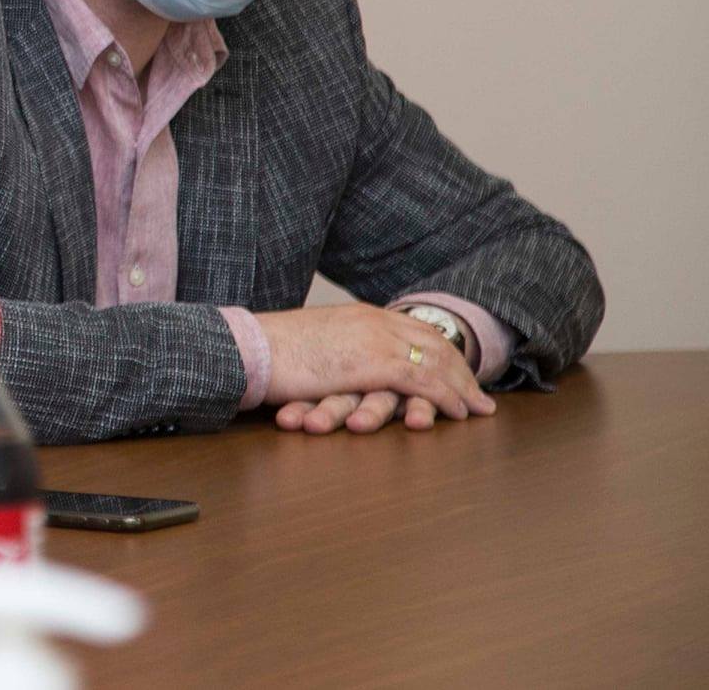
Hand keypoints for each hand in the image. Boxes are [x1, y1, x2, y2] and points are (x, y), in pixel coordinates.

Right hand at [256, 304, 493, 432]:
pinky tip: (459, 413)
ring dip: (461, 386)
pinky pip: (425, 381)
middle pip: (433, 342)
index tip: (455, 371)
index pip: (413, 329)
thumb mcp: (311, 344)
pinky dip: (447, 397)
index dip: (440, 351)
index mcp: (359, 315)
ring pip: (437, 361)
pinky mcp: (375, 364)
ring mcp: (377, 340)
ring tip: (477, 407)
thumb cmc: (269, 351)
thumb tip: (341, 364)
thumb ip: (335, 349)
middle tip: (478, 393)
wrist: (250, 348)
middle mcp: (374, 322)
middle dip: (459, 369)